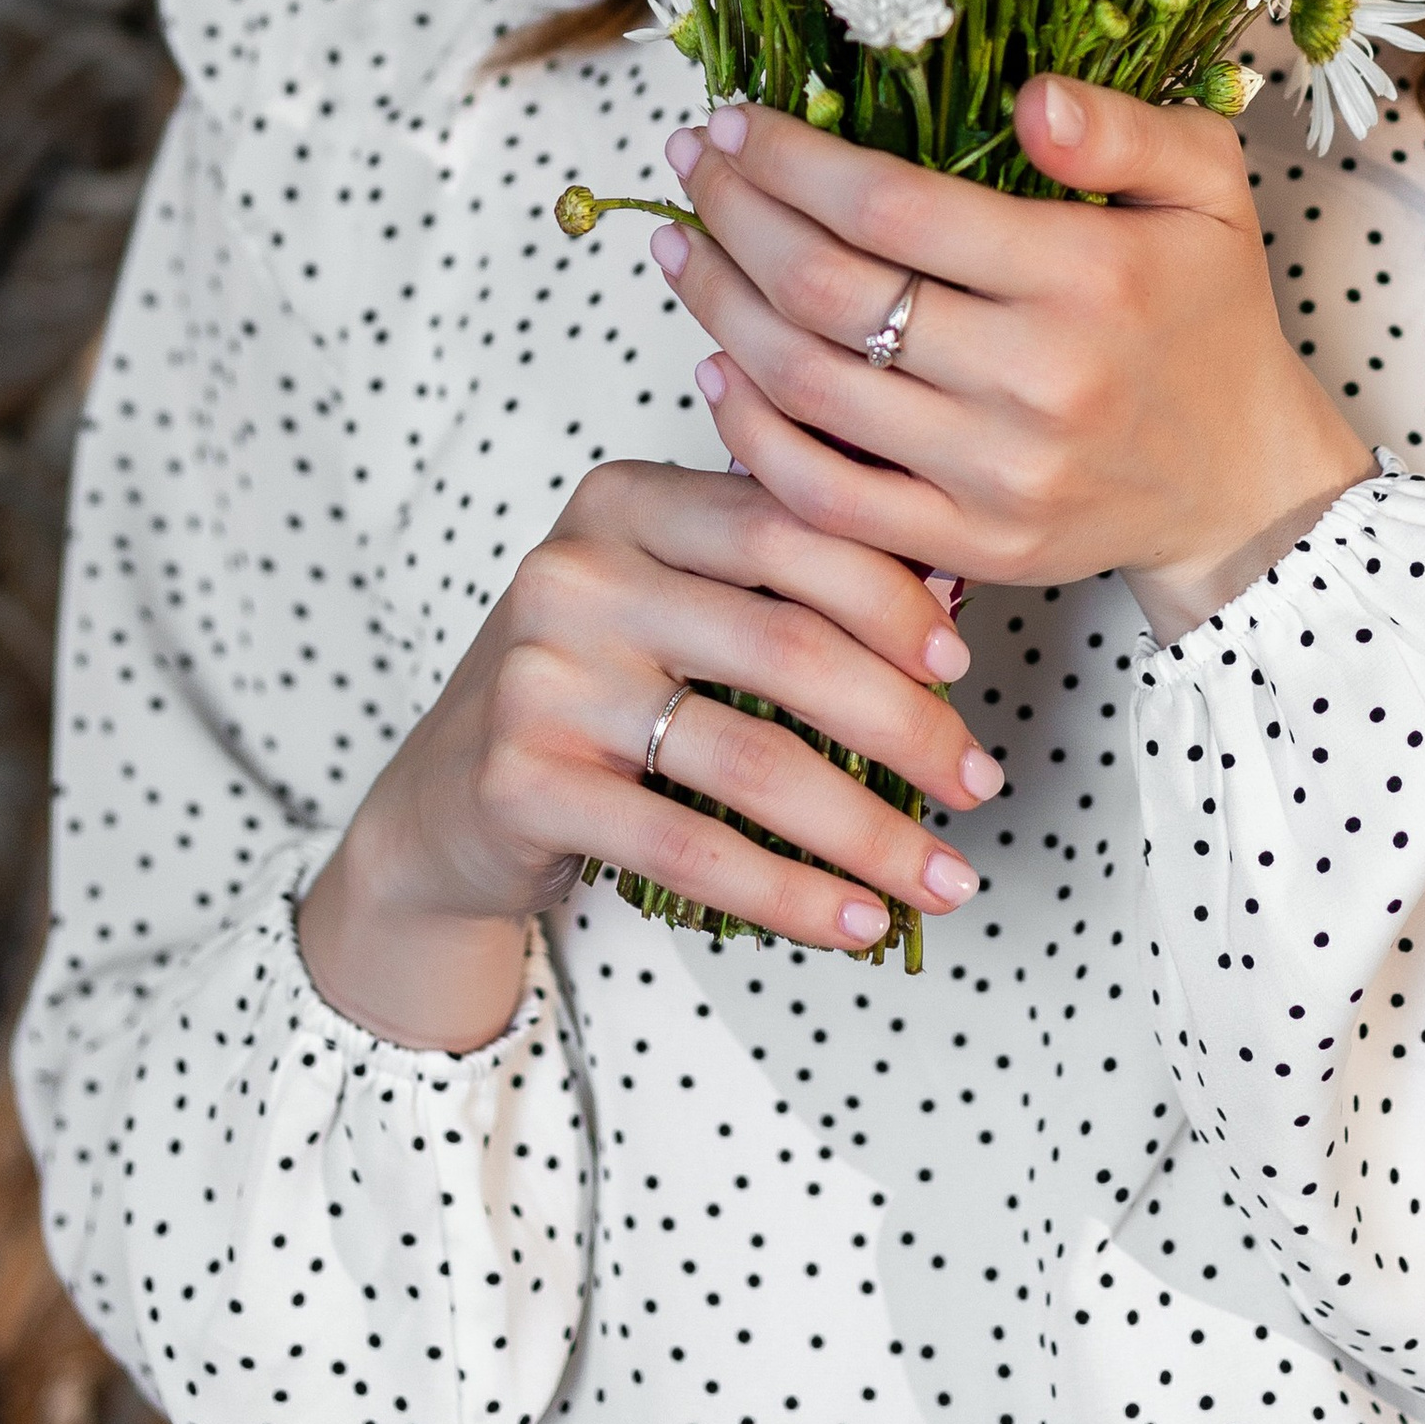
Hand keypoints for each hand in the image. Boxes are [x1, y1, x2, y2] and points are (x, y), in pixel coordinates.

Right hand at [297, 457, 1002, 1048]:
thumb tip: (950, 596)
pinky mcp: (522, 781)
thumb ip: (779, 578)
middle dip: (908, 725)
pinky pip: (690, 849)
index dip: (892, 598)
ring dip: (870, 832)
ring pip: (752, 760)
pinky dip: (791, 895)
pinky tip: (856, 923)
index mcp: (625, 501)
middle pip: (786, 646)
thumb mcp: (672, 602)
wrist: (443, 806)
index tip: (963, 666)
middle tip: (981, 784)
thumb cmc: (596, 693)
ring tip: (943, 877)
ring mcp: (541, 678)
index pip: (789, 527)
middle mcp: (576, 573)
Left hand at [653, 81, 1372, 643]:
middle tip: (689, 162)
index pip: (890, 206)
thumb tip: (1027, 96)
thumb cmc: (1209, 312)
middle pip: (829, 290)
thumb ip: (1124, 126)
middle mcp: (1038, 379)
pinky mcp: (971, 548)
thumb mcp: (1210, 185)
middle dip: (735, 214)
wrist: (1243, 480)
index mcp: (1090, 275)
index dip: (789, 158)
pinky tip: (714, 365)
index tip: (733, 120)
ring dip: (719, 308)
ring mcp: (997, 476)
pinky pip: (824, 496)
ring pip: (808, 387)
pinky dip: (750, 432)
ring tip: (682, 244)